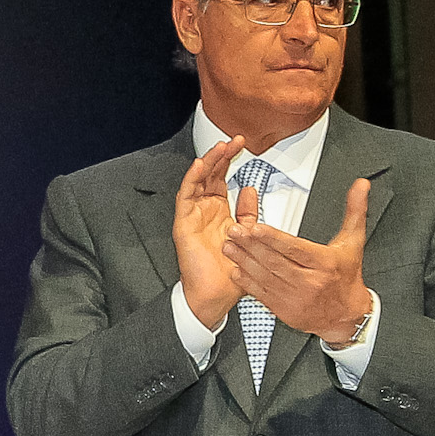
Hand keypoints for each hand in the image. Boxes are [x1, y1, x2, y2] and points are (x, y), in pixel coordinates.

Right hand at [170, 137, 241, 330]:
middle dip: (221, 155)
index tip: (242, 145)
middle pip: (210, 175)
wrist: (216, 296)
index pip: (222, 178)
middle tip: (233, 140)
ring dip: (207, 162)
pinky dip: (192, 179)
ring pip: (197, 181)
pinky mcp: (184, 224)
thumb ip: (248, 212)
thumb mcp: (247, 235)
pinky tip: (200, 165)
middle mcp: (204, 211)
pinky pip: (186, 197)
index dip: (229, 160)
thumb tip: (250, 189)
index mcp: (219, 213)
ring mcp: (193, 217)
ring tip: (219, 147)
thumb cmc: (229, 273)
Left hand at [220, 175, 376, 340]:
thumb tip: (360, 186)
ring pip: (265, 277)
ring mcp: (295, 298)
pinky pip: (262, 294)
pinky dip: (247, 282)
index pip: (295, 249)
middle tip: (234, 231)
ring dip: (244, 261)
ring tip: (229, 246)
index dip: (274, 238)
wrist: (346, 316)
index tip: (255, 227)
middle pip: (276, 261)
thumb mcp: (353, 243)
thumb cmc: (346, 278)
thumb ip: (354, 211)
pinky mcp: (284, 310)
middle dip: (252, 245)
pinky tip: (235, 269)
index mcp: (325, 264)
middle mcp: (310, 282)